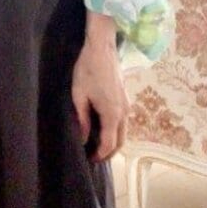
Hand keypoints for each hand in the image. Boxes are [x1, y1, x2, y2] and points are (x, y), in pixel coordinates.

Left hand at [72, 14, 129, 161]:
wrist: (102, 48)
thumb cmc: (87, 69)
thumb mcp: (79, 95)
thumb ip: (83, 119)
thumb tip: (83, 138)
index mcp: (112, 114)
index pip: (109, 144)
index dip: (100, 155)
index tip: (88, 160)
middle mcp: (124, 112)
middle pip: (120, 142)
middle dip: (109, 153)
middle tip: (93, 157)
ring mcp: (127, 105)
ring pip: (124, 132)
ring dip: (113, 142)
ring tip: (96, 145)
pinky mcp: (126, 99)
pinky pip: (123, 122)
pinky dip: (115, 131)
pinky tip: (102, 129)